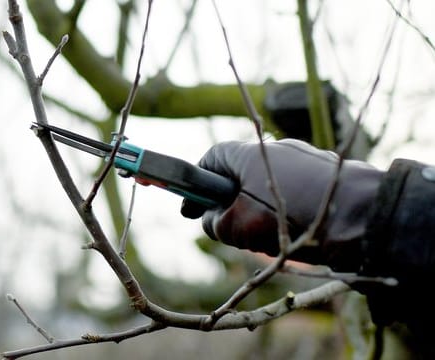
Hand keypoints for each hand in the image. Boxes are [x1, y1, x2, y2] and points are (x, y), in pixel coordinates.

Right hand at [181, 139, 382, 270]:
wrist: (362, 219)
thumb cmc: (294, 219)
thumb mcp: (239, 228)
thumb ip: (214, 222)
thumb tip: (212, 219)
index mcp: (249, 153)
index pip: (210, 159)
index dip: (196, 183)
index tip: (192, 207)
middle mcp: (275, 148)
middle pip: (238, 172)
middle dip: (230, 200)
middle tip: (231, 226)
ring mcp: (303, 158)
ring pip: (266, 183)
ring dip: (257, 206)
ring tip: (267, 234)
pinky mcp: (324, 172)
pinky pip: (291, 189)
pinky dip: (283, 207)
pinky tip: (293, 228)